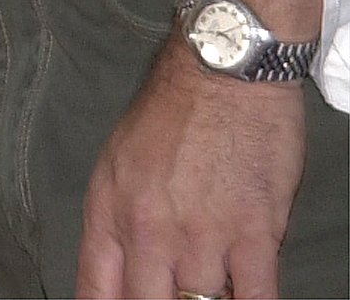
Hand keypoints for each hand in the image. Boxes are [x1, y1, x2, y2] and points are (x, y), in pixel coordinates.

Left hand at [80, 42, 308, 299]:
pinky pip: (256, 297)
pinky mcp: (255, 232)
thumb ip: (117, 226)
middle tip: (170, 297)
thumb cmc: (171, 115)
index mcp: (110, 213)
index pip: (96, 290)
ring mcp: (203, 235)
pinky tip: (245, 298)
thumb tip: (124, 276)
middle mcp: (149, 231)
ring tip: (206, 292)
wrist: (220, 75)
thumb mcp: (116, 166)